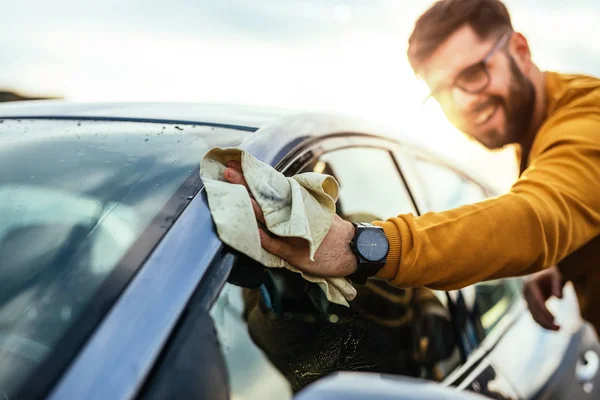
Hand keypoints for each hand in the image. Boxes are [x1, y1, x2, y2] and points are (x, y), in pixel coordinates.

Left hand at [223, 161, 357, 277]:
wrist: (353, 249)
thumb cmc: (332, 231)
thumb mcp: (315, 210)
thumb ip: (296, 204)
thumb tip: (276, 196)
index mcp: (296, 204)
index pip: (270, 187)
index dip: (251, 177)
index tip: (235, 164)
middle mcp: (294, 216)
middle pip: (265, 197)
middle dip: (245, 185)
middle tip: (228, 172)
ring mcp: (294, 234)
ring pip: (269, 220)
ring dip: (252, 208)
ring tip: (237, 196)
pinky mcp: (296, 253)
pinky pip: (278, 245)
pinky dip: (266, 238)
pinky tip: (255, 231)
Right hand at [523, 266, 563, 330]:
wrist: (542, 269)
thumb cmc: (551, 271)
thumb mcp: (556, 275)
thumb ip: (557, 286)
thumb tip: (559, 298)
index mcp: (531, 284)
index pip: (537, 302)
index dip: (544, 312)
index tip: (554, 320)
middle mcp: (526, 292)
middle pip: (534, 310)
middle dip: (545, 321)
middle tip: (560, 329)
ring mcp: (526, 298)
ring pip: (533, 314)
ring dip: (544, 324)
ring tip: (558, 329)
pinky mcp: (529, 302)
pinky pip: (534, 314)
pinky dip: (542, 321)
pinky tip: (552, 326)